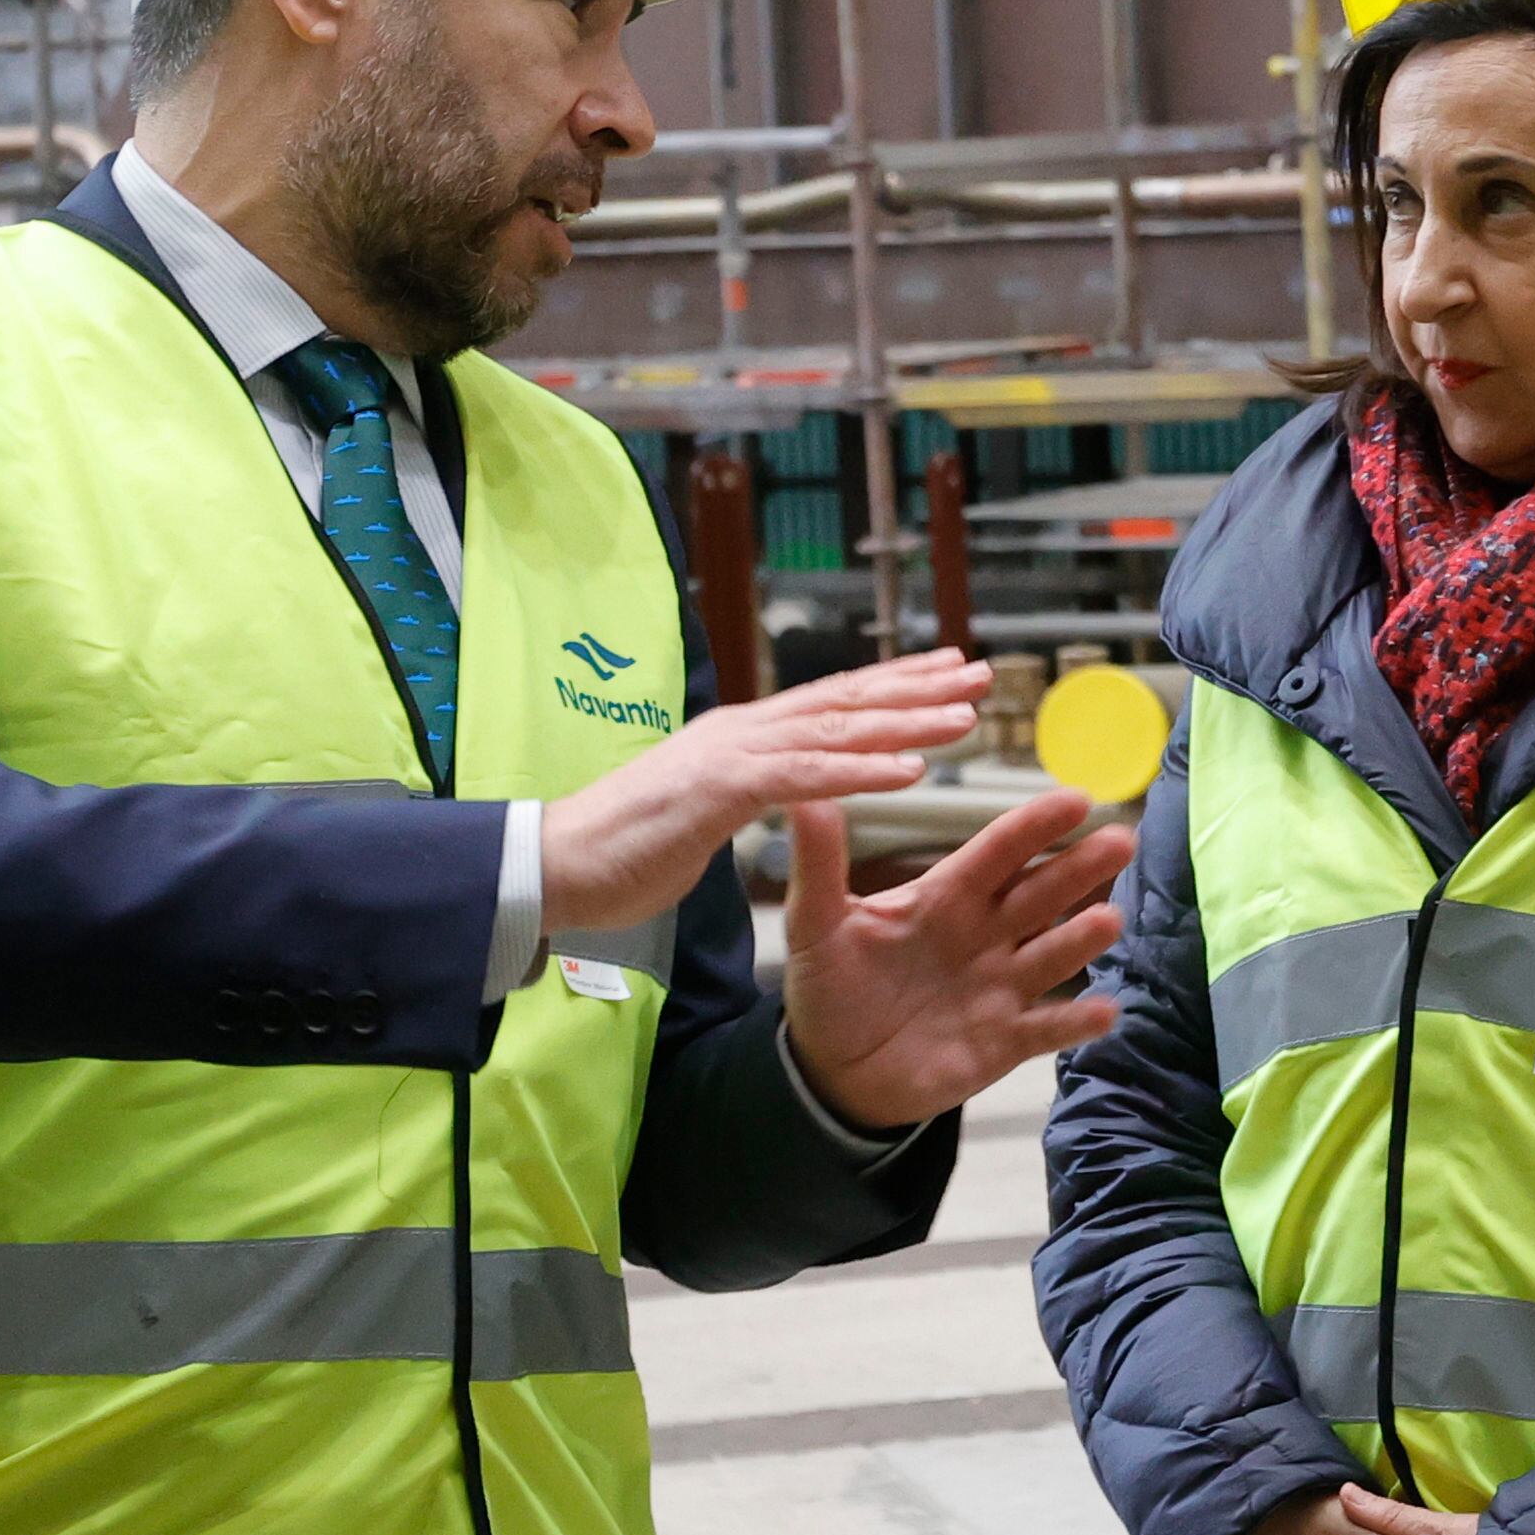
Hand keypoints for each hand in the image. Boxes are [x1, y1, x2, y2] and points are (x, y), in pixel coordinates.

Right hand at [537, 652, 985, 932]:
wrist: (553, 864)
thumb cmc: (625, 845)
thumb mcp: (703, 807)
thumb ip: (746, 787)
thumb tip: (781, 785)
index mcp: (743, 735)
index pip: (832, 701)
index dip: (894, 682)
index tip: (948, 670)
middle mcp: (743, 731)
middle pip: (846, 702)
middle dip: (918, 686)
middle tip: (980, 672)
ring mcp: (729, 754)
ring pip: (835, 731)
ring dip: (906, 722)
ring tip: (966, 716)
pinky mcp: (717, 790)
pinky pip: (803, 778)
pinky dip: (861, 771)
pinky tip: (912, 769)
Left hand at [779, 786, 1132, 1128]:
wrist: (833, 1069)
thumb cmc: (832, 986)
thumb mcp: (817, 926)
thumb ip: (820, 866)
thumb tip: (808, 799)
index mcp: (946, 898)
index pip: (998, 853)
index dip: (1034, 827)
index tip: (1075, 798)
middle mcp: (986, 935)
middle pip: (1041, 894)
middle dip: (1080, 868)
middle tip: (1120, 838)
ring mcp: (1000, 988)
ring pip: (1051, 955)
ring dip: (1081, 939)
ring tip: (1108, 920)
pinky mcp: (1004, 1041)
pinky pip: (1045, 1029)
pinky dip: (1074, 1023)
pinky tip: (1104, 1012)